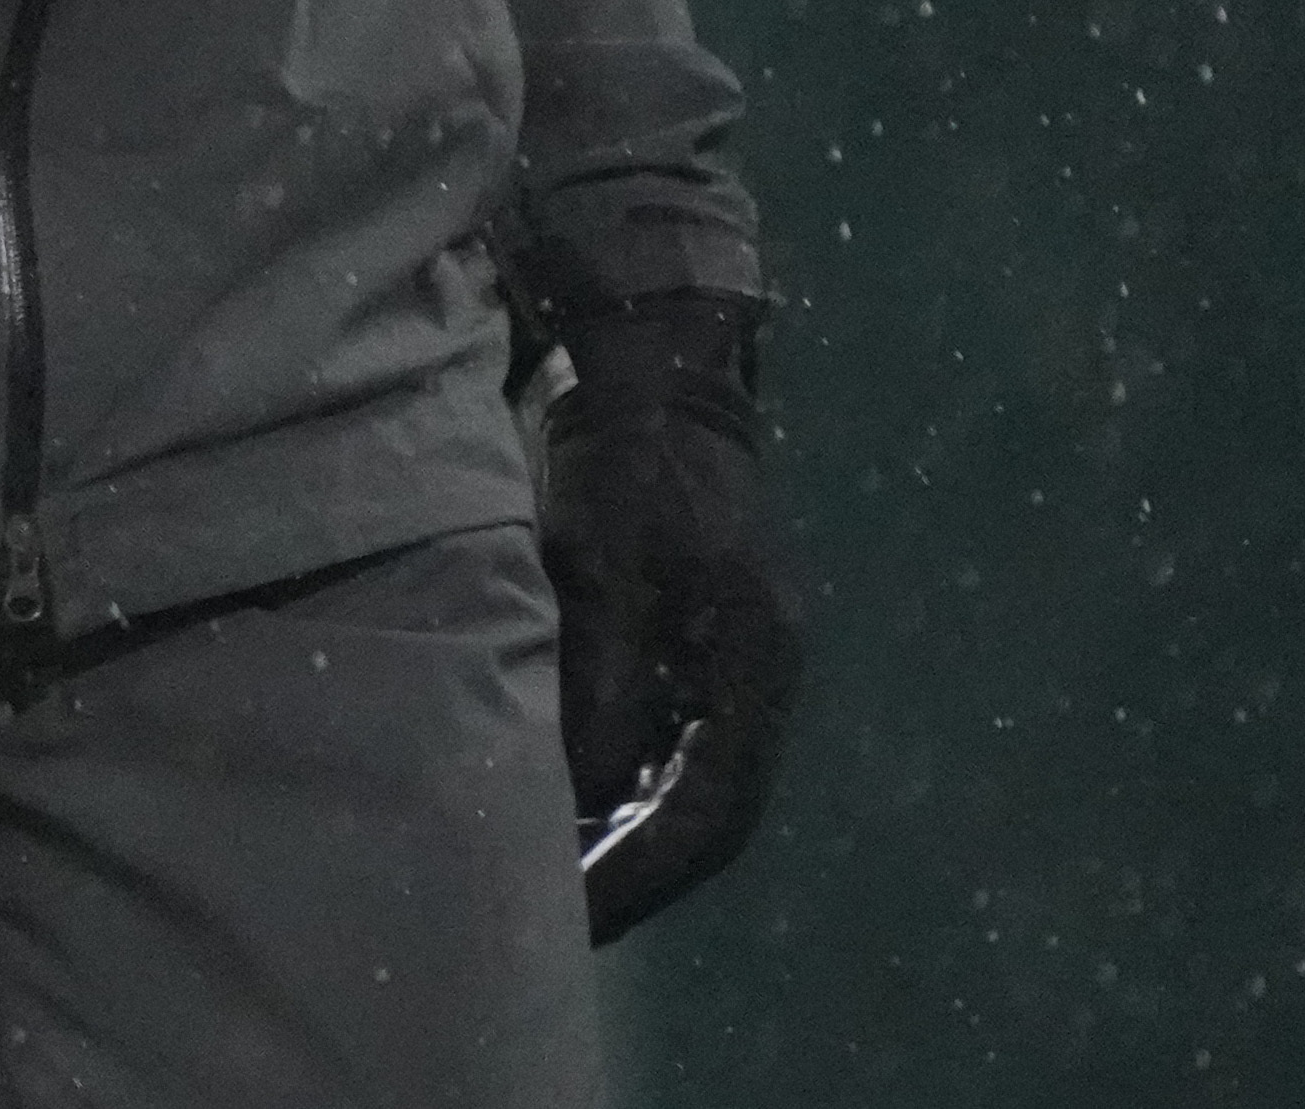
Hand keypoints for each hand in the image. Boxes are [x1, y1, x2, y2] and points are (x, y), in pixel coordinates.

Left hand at [541, 288, 798, 939]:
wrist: (656, 378)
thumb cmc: (632, 465)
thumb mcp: (608, 570)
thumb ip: (600, 680)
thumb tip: (577, 789)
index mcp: (756, 671)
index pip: (709, 815)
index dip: (643, 874)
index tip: (579, 921)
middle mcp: (755, 682)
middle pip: (703, 816)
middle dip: (634, 873)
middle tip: (558, 926)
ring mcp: (728, 664)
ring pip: (680, 783)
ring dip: (621, 833)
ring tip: (547, 882)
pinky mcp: (690, 643)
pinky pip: (659, 739)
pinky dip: (612, 780)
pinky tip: (556, 804)